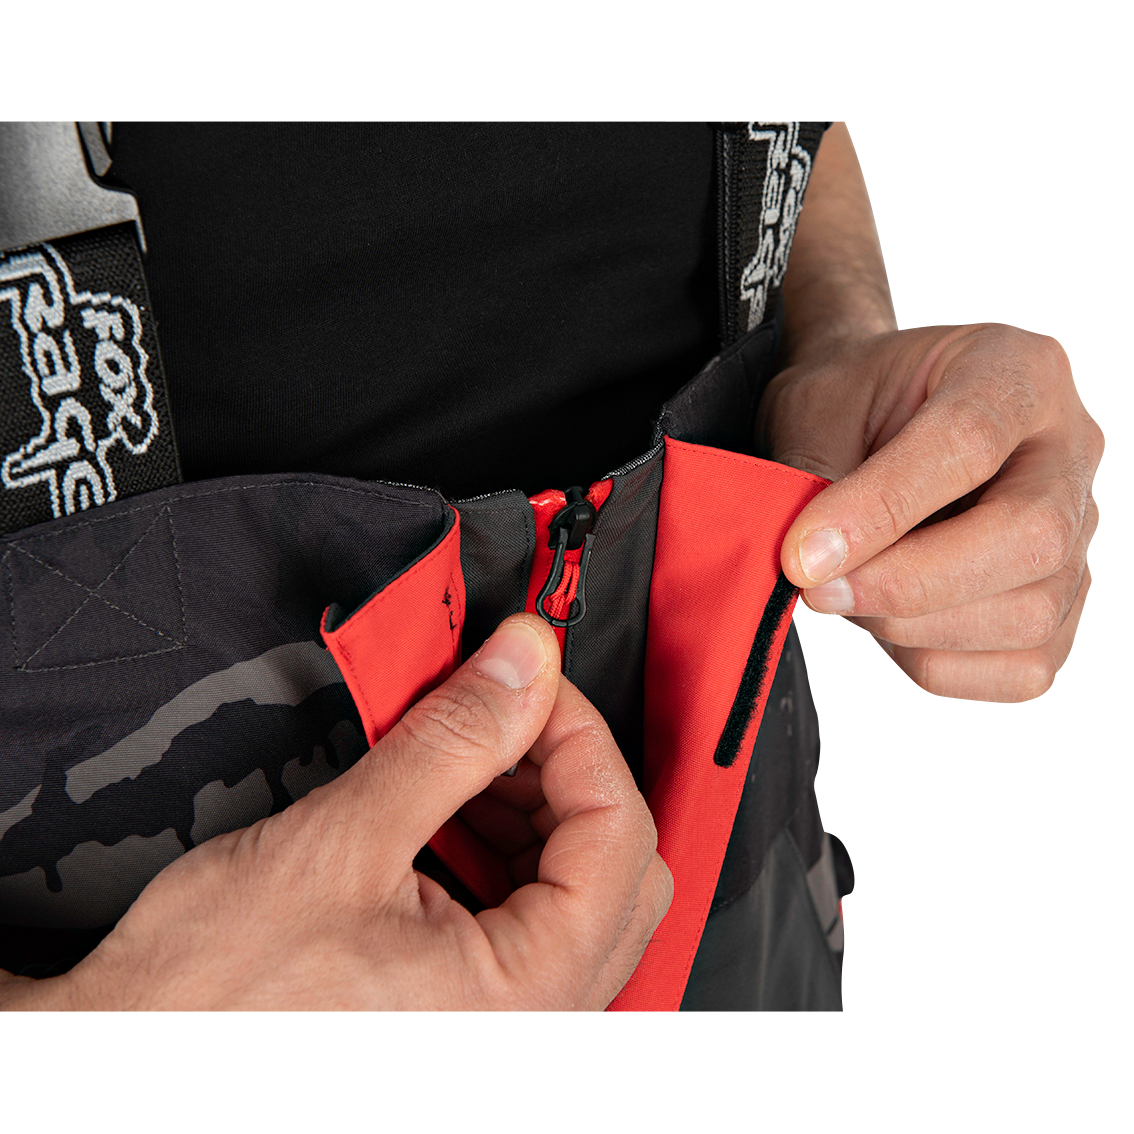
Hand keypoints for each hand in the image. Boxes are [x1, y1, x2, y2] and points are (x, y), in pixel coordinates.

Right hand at [0, 615, 670, 1009]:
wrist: (125, 1068)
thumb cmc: (207, 1002)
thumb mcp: (343, 842)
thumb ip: (454, 741)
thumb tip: (523, 665)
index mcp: (529, 999)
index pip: (620, 831)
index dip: (578, 733)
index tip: (529, 681)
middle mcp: (537, 1030)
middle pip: (618, 865)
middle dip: (561, 770)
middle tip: (503, 714)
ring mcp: (509, 1030)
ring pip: (579, 891)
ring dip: (532, 808)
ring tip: (466, 760)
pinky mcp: (472, 1019)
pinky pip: (531, 922)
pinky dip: (502, 853)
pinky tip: (448, 816)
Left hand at [760, 323, 1102, 701]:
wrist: (865, 419)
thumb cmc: (846, 405)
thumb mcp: (814, 411)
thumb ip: (813, 481)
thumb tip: (814, 570)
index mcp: (1014, 368)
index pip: (968, 442)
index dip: (880, 510)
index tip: (803, 556)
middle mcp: (1069, 445)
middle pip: (1031, 537)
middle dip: (908, 583)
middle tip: (818, 590)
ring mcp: (1080, 528)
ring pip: (1031, 613)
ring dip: (913, 627)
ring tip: (845, 594)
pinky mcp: (1064, 600)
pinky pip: (1022, 664)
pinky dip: (938, 660)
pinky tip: (885, 621)